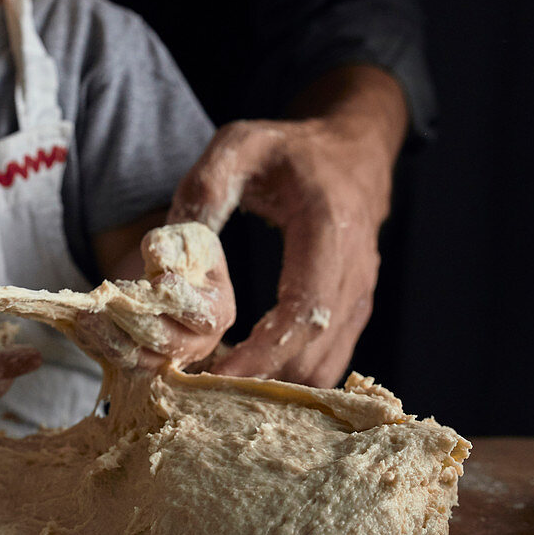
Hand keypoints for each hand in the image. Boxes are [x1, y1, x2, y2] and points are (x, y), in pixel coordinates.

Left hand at [86, 220, 235, 370]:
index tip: (156, 280)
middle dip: (133, 319)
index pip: (198, 312)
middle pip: (165, 341)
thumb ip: (176, 244)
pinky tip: (78, 325)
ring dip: (108, 338)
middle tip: (107, 298)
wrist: (171, 275)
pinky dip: (96, 345)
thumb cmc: (184, 255)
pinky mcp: (141, 365)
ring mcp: (168, 359)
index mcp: (218, 313)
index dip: (176, 298)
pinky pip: (115, 363)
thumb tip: (158, 254)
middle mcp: (197, 345)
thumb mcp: (188, 239)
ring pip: (138, 359)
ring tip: (85, 315)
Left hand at [168, 66, 407, 386]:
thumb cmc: (292, 150)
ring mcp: (362, 291)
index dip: (266, 350)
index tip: (223, 374)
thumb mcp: (242, 144)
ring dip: (279, 381)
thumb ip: (206, 184)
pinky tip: (252, 373)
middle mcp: (355, 266)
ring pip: (328, 361)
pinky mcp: (357, 306)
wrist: (353, 151)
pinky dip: (293, 372)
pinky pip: (332, 356)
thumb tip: (171, 241)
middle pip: (316, 346)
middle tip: (208, 390)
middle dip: (265, 376)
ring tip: (224, 385)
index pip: (304, 308)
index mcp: (327, 227)